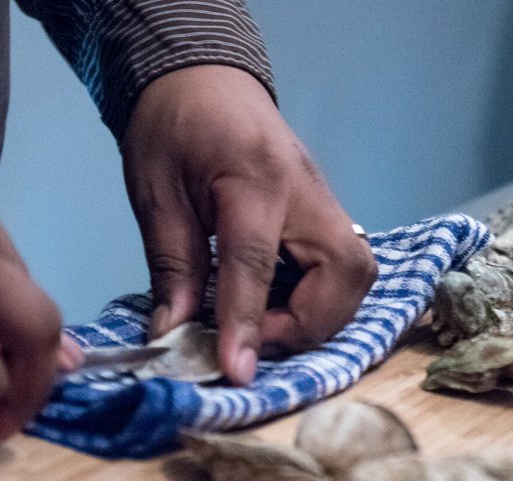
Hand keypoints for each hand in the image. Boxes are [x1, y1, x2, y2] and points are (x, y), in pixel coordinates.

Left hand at [122, 65, 377, 384]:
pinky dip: (319, 298)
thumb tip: (176, 334)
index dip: (247, 324)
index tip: (236, 371)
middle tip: (256, 335)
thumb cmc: (172, 127)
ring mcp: (326, 202)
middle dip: (310, 322)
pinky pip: (343, 269)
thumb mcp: (155, 194)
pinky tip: (277, 301)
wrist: (203, 78)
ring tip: (266, 322)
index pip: (257, 265)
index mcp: (256, 180)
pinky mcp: (328, 213)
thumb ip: (173, 267)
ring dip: (321, 314)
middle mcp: (307, 193)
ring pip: (357, 275)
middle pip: (345, 273)